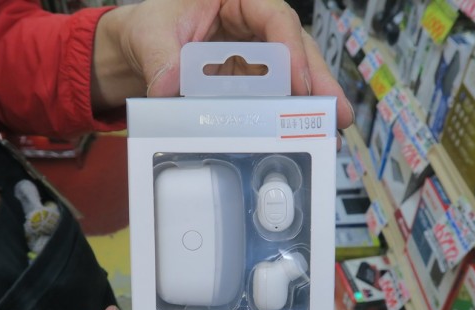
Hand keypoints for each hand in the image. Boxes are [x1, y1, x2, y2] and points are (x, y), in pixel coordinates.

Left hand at [91, 0, 353, 128]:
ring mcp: (254, 51)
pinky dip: (288, 110)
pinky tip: (303, 128)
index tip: (296, 81)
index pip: (274, 17)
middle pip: (295, 47)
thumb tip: (170, 85)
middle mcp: (253, 22)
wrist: (138, 50)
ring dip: (312, 99)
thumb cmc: (149, 27)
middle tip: (336, 111)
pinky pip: (274, 90)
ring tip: (332, 126)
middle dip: (317, 80)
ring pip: (292, 71)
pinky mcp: (249, 76)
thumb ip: (162, 56)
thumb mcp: (151, 34)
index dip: (290, 50)